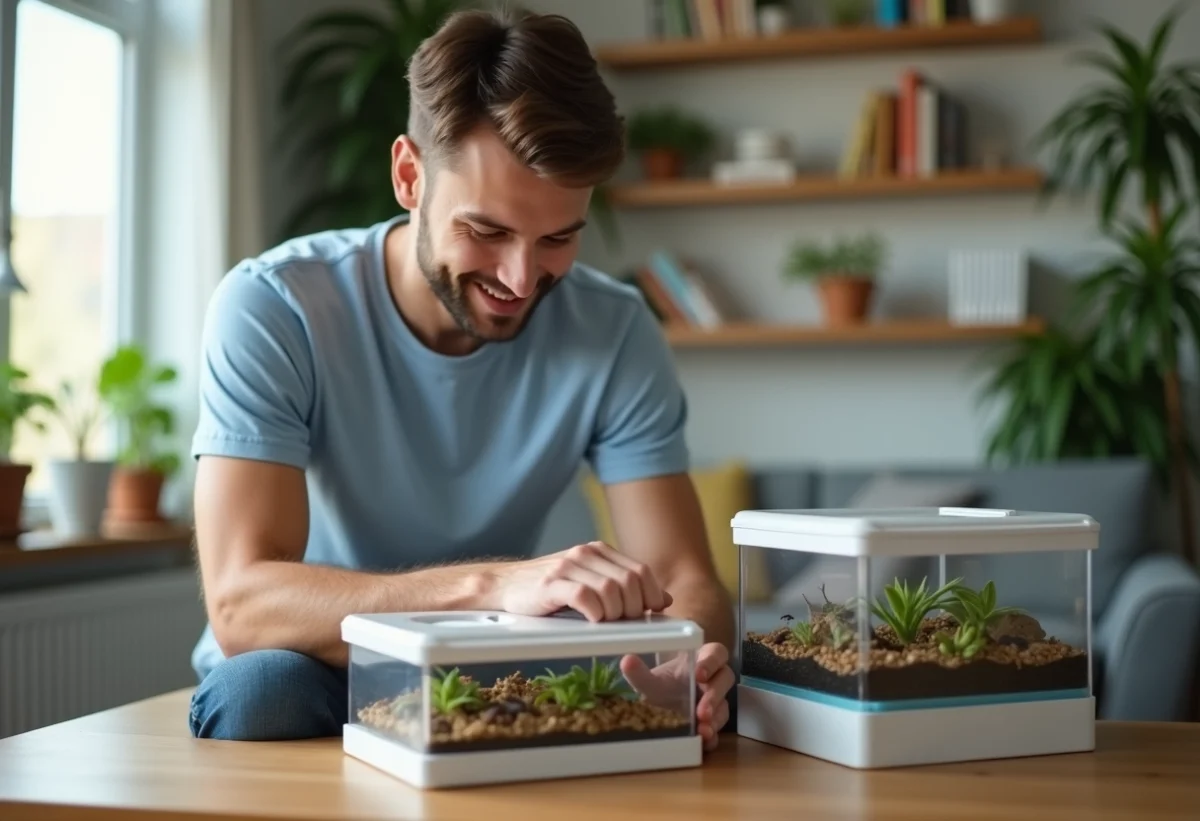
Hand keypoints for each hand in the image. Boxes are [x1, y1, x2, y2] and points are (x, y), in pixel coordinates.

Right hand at [489, 541, 672, 620]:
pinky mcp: (551, 584)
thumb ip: (623, 586)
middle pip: (630, 581)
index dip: (652, 594)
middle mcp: (586, 553)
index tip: (650, 613)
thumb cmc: (550, 588)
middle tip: (624, 622)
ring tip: (604, 622)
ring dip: (615, 613)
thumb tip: (664, 599)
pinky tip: (591, 620)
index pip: (640, 570)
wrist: (505, 585)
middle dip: (634, 607)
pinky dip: (595, 613)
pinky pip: (585, 597)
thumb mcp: (590, 581)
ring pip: (611, 589)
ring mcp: (567, 567)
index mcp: (599, 551)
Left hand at [620, 642, 732, 751]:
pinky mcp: (714, 723)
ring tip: (703, 729)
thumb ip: (640, 672)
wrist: (662, 706)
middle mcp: (714, 678)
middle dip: (714, 695)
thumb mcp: (650, 680)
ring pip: (724, 706)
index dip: (711, 662)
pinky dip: (713, 736)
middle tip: (701, 710)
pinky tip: (704, 741)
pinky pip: (720, 730)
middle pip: (725, 680)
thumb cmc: (662, 684)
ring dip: (715, 718)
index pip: (716, 653)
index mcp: (702, 659)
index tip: (699, 674)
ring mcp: (717, 701)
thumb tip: (626, 661)